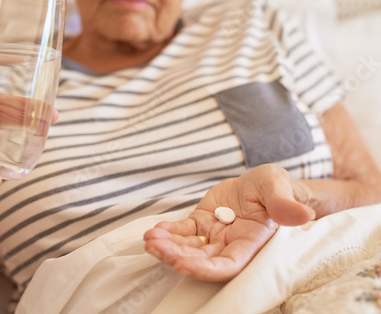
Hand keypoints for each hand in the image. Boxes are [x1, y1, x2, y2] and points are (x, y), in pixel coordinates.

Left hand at [143, 164, 314, 281]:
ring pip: (189, 247)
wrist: (262, 183)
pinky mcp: (202, 222)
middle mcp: (231, 244)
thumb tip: (303, 215)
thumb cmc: (276, 188)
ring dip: (168, 245)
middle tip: (156, 247)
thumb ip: (284, 203)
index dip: (205, 268)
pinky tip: (155, 230)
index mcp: (252, 242)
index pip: (228, 264)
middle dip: (177, 255)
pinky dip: (169, 232)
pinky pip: (183, 231)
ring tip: (149, 239)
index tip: (182, 264)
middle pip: (202, 259)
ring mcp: (215, 235)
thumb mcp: (279, 188)